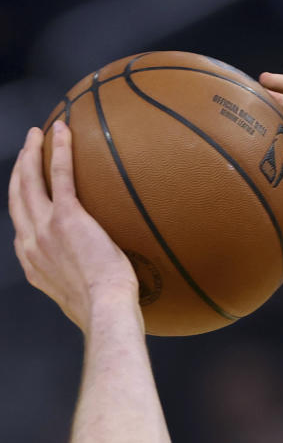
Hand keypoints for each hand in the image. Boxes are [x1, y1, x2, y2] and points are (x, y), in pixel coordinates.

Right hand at [9, 122, 137, 331]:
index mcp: (32, 263)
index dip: (22, 203)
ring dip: (31, 153)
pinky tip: (61, 131)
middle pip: (17, 196)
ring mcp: (45, 228)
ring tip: (38, 135)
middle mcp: (31, 243)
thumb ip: (77, 282)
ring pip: (29, 180)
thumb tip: (97, 280)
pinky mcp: (67, 216)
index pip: (20, 226)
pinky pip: (60, 175)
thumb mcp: (79, 298)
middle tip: (28, 150)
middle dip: (19, 170)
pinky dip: (59, 150)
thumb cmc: (104, 311)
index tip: (29, 191)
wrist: (106, 310)